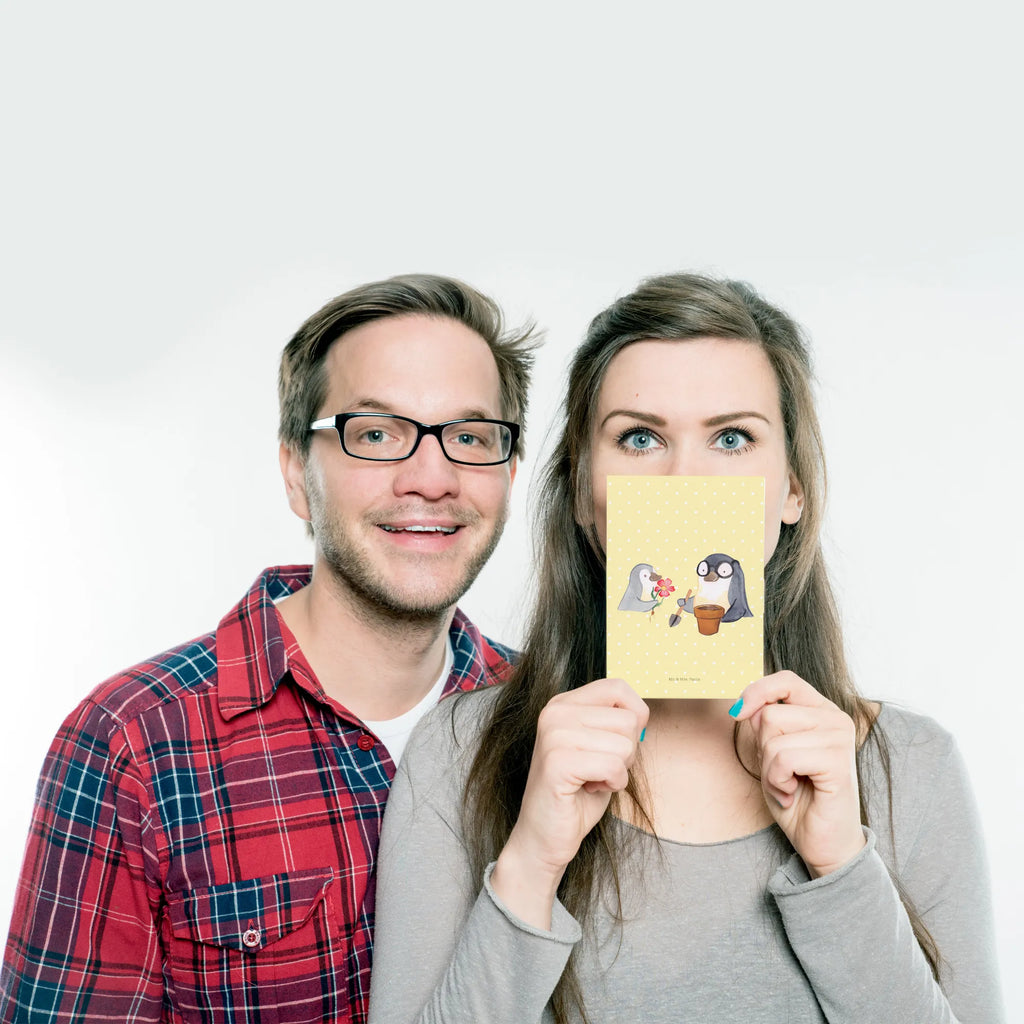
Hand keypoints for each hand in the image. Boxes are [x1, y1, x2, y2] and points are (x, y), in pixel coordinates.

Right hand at [491, 678, 647, 927]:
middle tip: (599, 769)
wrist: (545, 835)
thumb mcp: (600, 747)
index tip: (619, 743)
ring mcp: (554, 734)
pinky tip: (590, 789)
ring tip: (592, 780)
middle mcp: (555, 712)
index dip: (635, 716)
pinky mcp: (557, 762)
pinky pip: (613, 766)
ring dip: (619, 771)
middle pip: (628, 720)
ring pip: (624, 744)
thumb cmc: (577, 793)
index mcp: (564, 703)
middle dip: (626, 752)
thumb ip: (615, 724)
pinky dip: (613, 784)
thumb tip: (643, 714)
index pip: (618, 687)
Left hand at [733, 671, 864, 877]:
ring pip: (773, 737)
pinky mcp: (839, 763)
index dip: (757, 691)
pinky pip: (784, 758)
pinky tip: (793, 794)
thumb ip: (764, 725)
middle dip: (762, 749)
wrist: (821, 842)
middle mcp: (835, 719)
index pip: (786, 680)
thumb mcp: (771, 754)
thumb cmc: (797, 797)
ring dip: (769, 770)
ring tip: (788, 786)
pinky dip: (778, 781)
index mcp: (821, 711)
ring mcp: (839, 739)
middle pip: (770, 714)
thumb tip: (746, 707)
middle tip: (780, 774)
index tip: (738, 713)